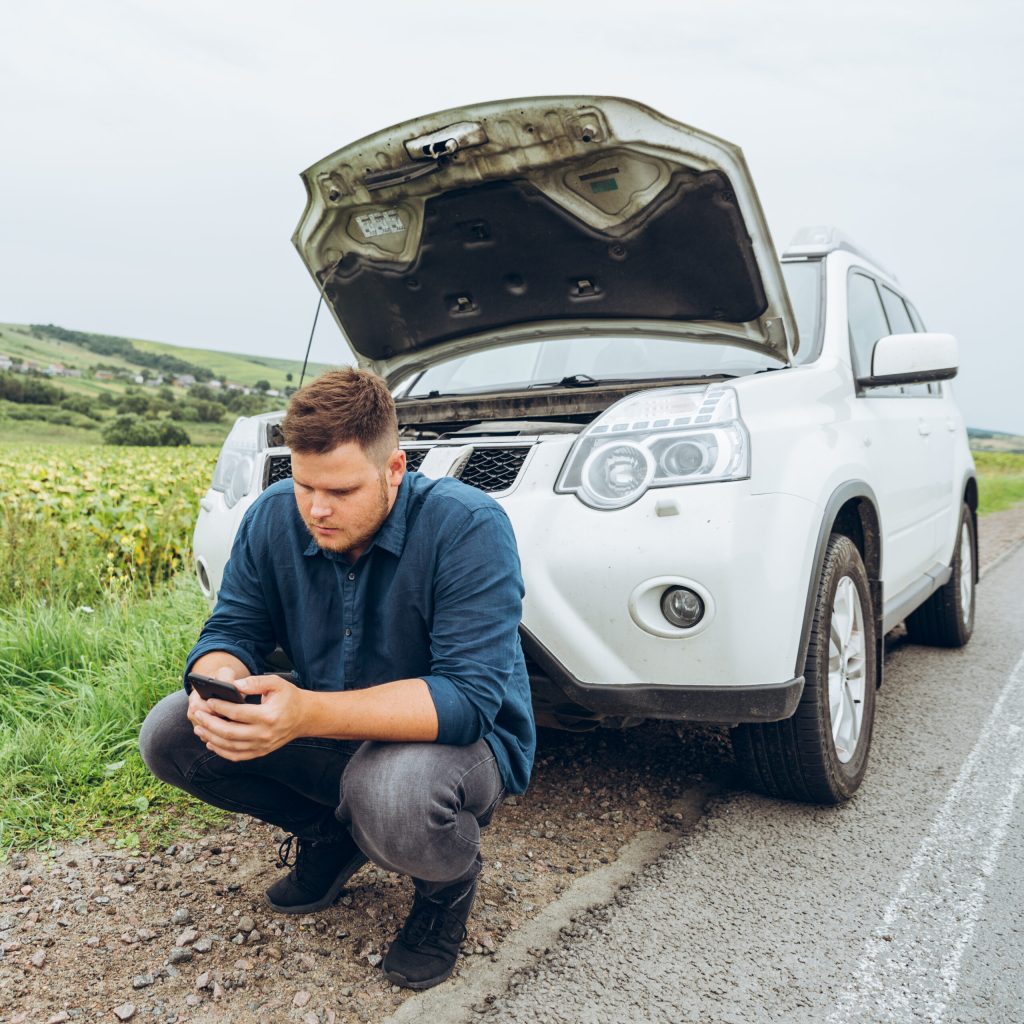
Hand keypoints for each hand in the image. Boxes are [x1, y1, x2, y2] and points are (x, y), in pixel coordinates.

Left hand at [187, 672, 307, 761]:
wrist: (304, 717)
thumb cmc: (289, 697)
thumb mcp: (277, 683)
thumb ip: (255, 682)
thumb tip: (234, 685)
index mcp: (269, 716)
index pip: (238, 713)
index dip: (221, 707)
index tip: (209, 701)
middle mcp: (265, 734)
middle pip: (229, 732)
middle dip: (209, 723)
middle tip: (198, 714)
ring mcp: (262, 746)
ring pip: (229, 746)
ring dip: (211, 737)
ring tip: (199, 728)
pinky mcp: (260, 752)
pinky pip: (236, 756)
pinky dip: (220, 751)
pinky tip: (210, 742)